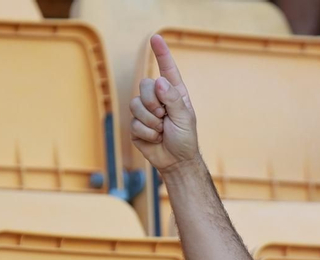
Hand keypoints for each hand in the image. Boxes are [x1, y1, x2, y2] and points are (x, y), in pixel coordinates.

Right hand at [129, 34, 198, 174]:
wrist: (176, 161)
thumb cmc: (185, 139)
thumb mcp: (185, 119)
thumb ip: (173, 100)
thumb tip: (160, 82)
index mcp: (174, 93)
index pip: (167, 69)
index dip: (161, 53)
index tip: (156, 37)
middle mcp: (158, 98)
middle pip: (145, 85)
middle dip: (154, 103)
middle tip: (164, 117)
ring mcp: (145, 110)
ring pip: (136, 104)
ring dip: (150, 121)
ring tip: (161, 130)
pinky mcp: (135, 124)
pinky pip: (134, 122)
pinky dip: (146, 133)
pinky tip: (155, 139)